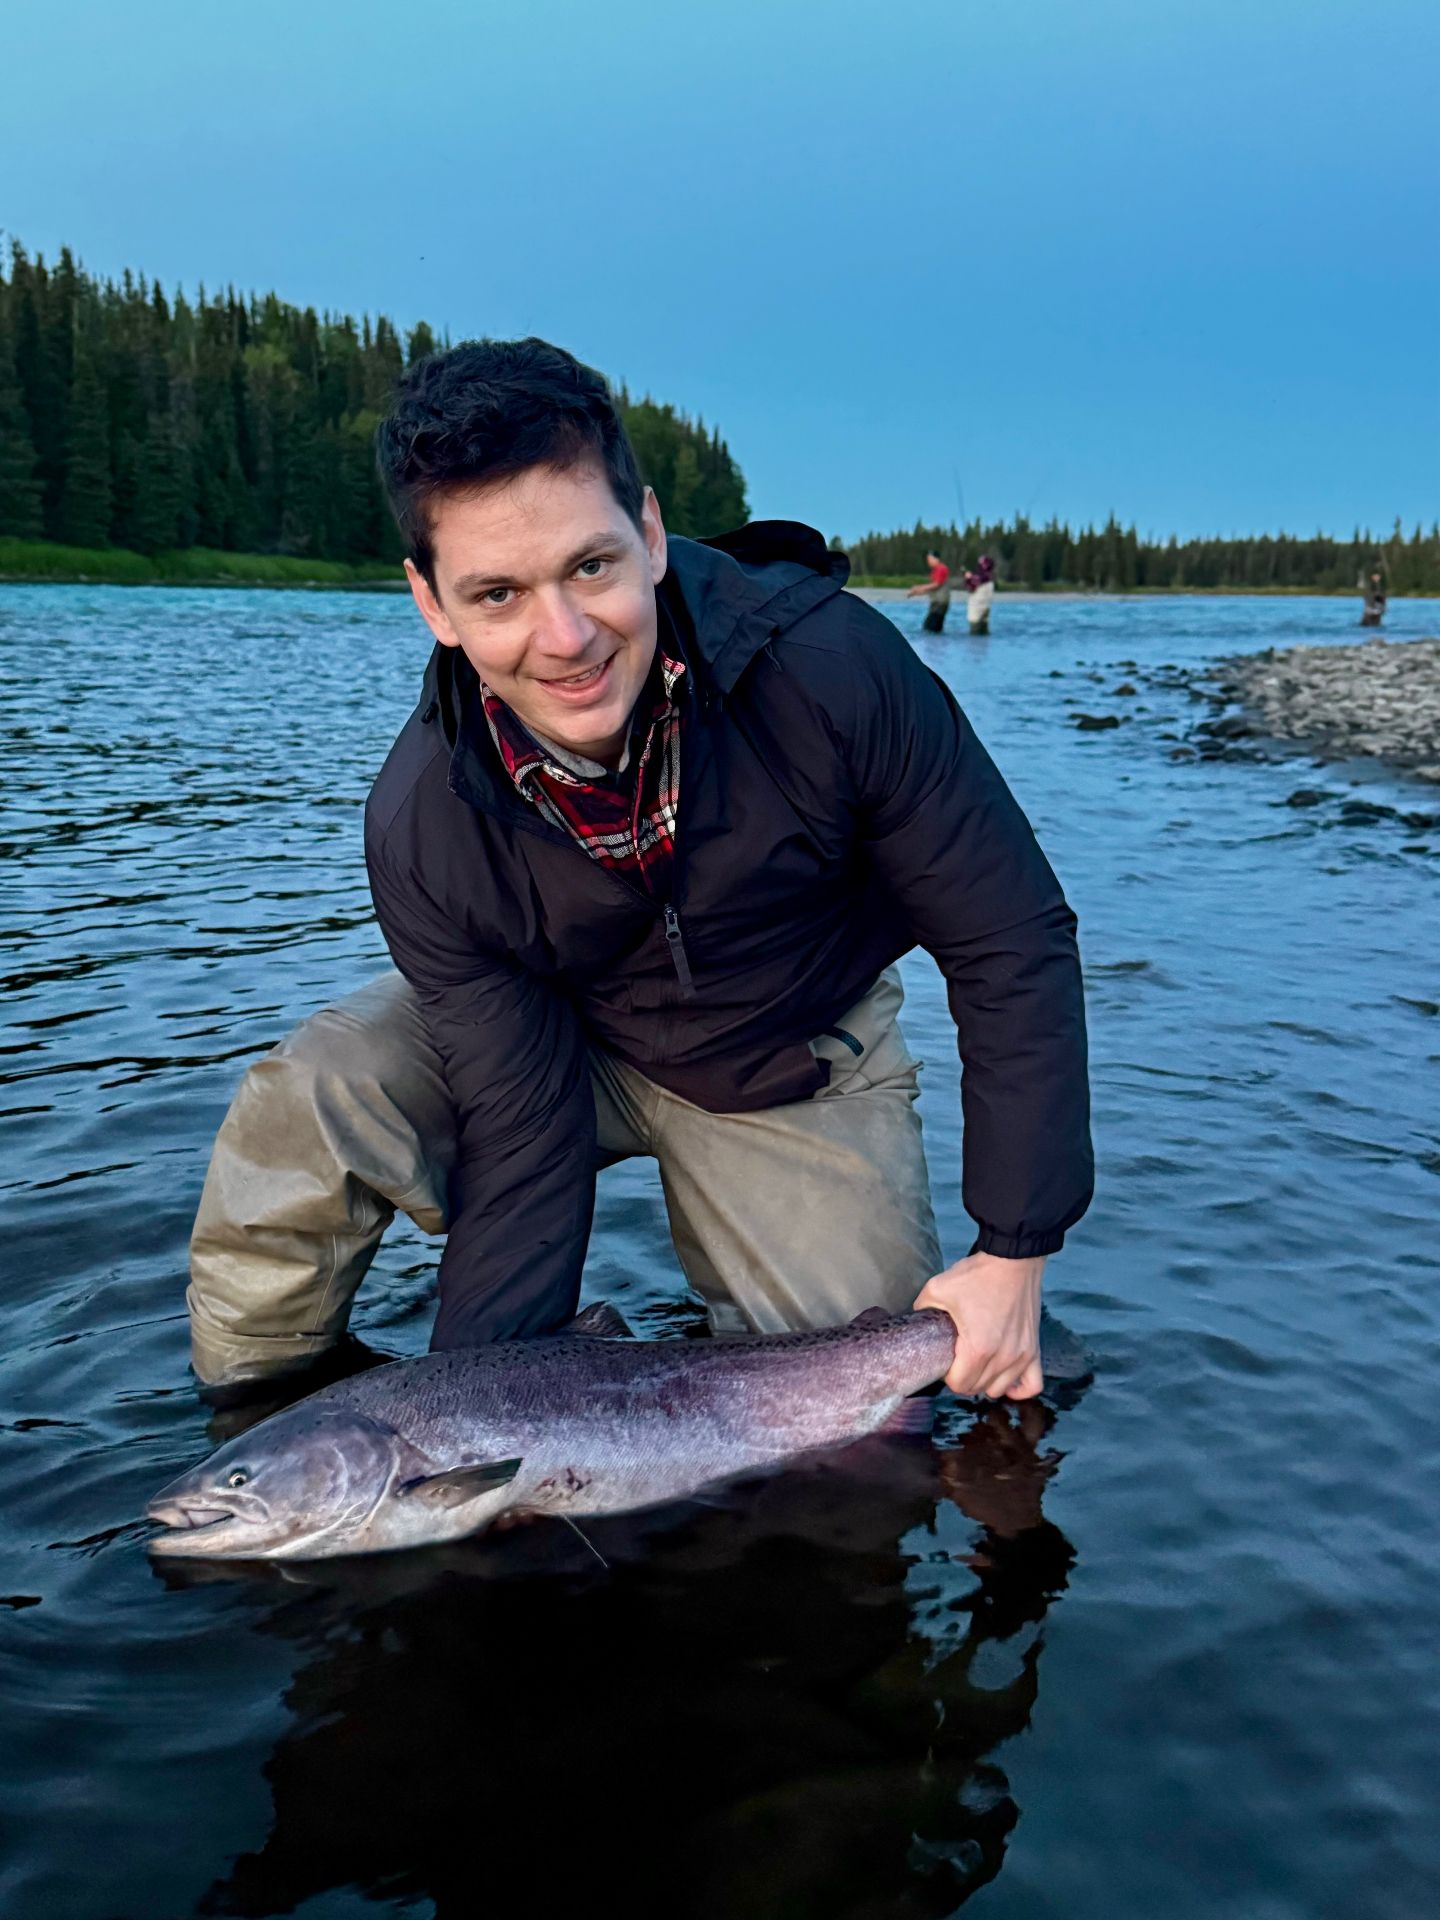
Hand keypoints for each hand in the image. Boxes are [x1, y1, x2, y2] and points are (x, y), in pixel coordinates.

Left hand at [914, 1252, 1045, 1398]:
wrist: (1013, 1260)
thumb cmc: (978, 1275)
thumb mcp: (937, 1289)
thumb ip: (921, 1309)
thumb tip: (916, 1324)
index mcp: (978, 1348)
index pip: (959, 1384)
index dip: (947, 1374)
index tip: (946, 1358)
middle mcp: (1003, 1357)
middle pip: (977, 1388)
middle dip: (963, 1377)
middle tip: (958, 1357)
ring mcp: (1022, 1355)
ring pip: (999, 1389)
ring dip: (985, 1381)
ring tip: (978, 1363)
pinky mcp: (1034, 1349)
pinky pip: (1032, 1384)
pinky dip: (1018, 1387)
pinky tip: (1006, 1376)